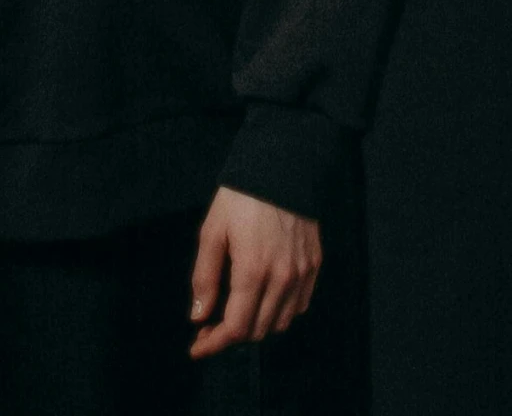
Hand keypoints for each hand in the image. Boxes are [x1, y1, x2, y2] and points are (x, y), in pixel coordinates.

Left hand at [187, 185, 321, 357]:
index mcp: (253, 270)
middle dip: (231, 334)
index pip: (236, 327)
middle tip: (210, 324)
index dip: (214, 343)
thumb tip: (199, 316)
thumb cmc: (241, 196)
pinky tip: (264, 298)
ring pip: (280, 322)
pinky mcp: (314, 264)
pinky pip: (299, 305)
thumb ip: (205, 277)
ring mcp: (302, 273)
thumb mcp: (213, 230)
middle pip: (258, 330)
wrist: (281, 164)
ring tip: (237, 310)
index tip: (197, 347)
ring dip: (256, 325)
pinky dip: (281, 311)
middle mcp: (282, 278)